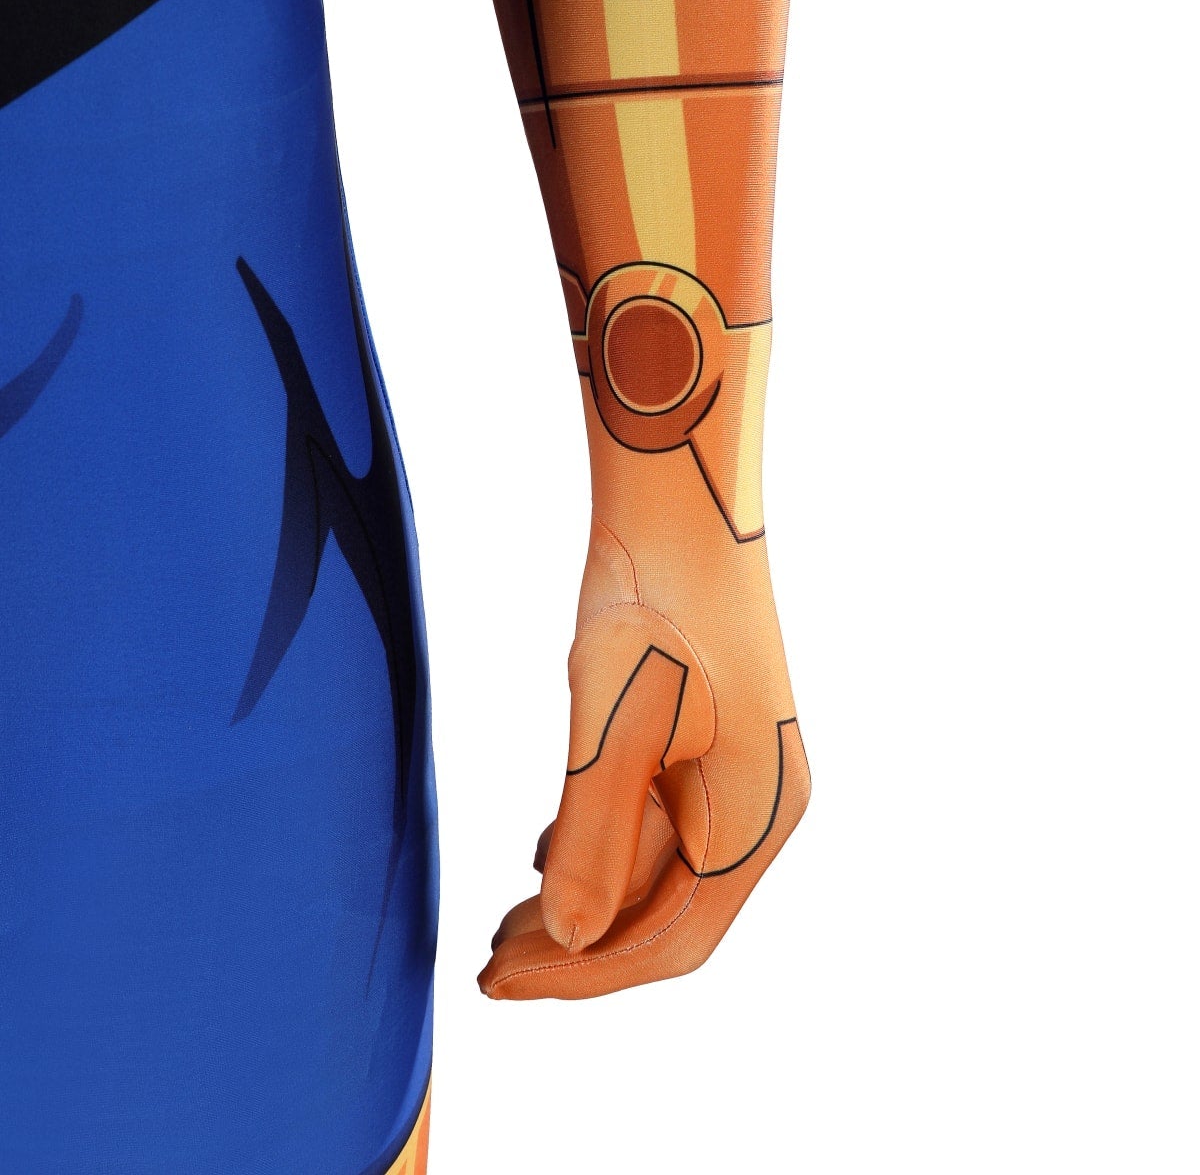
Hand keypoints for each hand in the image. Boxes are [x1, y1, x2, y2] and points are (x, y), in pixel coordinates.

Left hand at [479, 443, 809, 999]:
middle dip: (578, 952)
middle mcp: (760, 804)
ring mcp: (739, 773)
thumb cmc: (653, 605)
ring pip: (657, 873)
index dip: (582, 978)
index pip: (670, 940)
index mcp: (756, 814)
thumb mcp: (613, 726)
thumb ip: (595, 838)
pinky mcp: (710, 742)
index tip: (495, 983)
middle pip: (667, 917)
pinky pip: (657, 826)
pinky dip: (600, 851)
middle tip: (487, 963)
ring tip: (504, 921)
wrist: (680, 504)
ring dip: (585, 904)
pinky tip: (546, 849)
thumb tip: (569, 944)